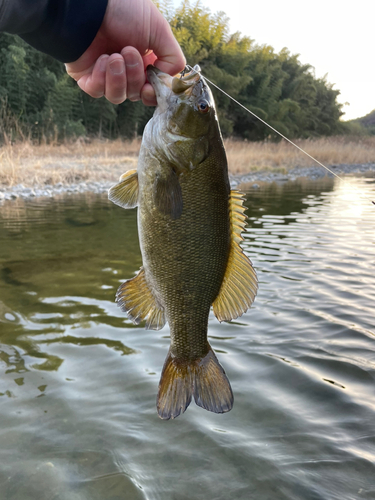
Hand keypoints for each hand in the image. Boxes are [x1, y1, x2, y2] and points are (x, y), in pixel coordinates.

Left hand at [65, 0, 184, 105]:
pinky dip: (102, 78)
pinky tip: (102, 59)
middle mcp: (125, 70)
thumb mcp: (160, 31)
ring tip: (114, 56)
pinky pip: (96, 91)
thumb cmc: (125, 10)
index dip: (152, 94)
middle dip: (134, 76)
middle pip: (135, 94)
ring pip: (116, 97)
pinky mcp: (86, 76)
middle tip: (128, 51)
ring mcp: (104, 74)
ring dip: (119, 79)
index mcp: (144, 60)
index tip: (151, 87)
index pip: (151, 90)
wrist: (91, 5)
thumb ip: (173, 59)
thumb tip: (168, 82)